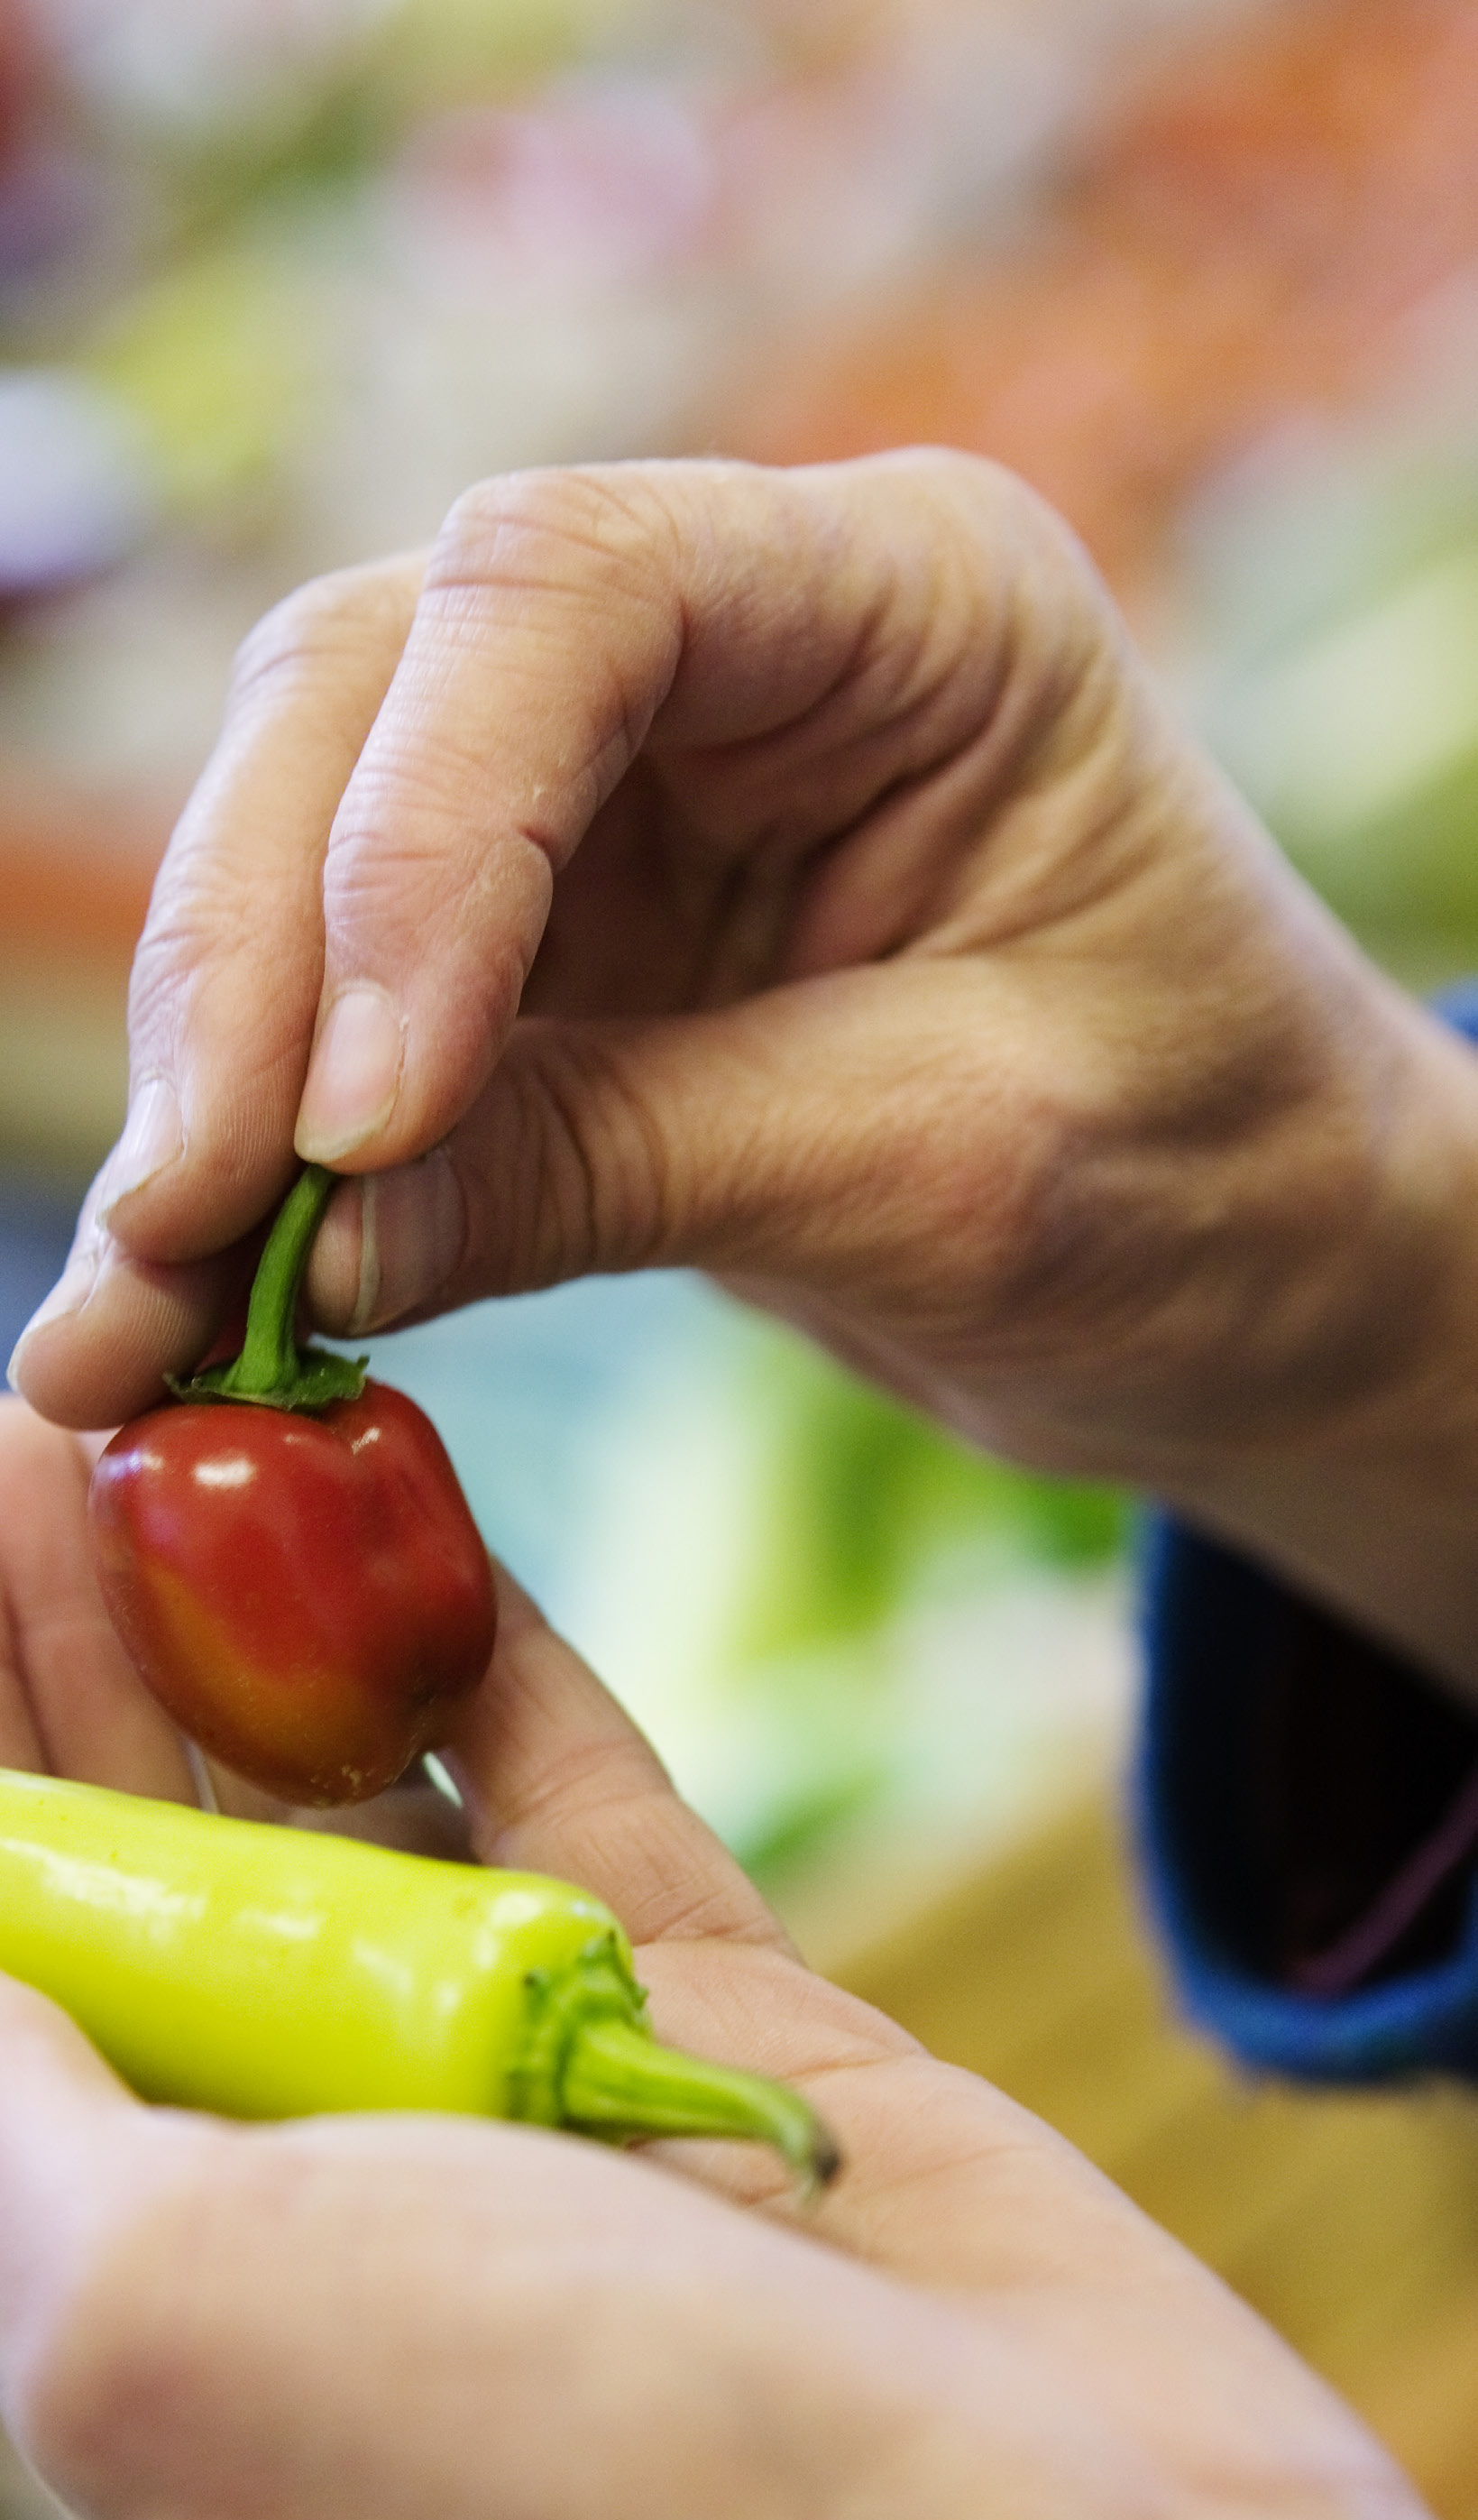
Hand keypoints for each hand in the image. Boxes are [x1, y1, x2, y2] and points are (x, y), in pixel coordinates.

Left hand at [0, 1397, 1460, 2519]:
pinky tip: (426, 1503)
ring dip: (265, 1621)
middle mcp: (324, 2176)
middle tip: (46, 1427)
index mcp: (159, 2281)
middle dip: (79, 1653)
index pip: (16, 1961)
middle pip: (160, 1865)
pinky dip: (495, 1645)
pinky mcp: (715, 2013)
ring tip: (204, 1429)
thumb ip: (29, 2117)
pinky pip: (576, 1785)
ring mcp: (526, 2083)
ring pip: (360, 1807)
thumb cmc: (557, 2489)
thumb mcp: (169, 2324)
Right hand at [15, 450, 1477, 1697]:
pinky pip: (341, 1013)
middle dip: (253, 969)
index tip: (357, 1115)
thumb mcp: (937, 1172)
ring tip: (136, 1309)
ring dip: (208, 1081)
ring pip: (305, 843)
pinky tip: (182, 1301)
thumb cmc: (1198, 1186)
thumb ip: (623, 1162)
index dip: (418, 838)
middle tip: (180, 1224)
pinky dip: (260, 1161)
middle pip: (374, 692)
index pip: (569, 592)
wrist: (1258, 1276)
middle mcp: (729, 642)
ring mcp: (616, 781)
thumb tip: (308, 1232)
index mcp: (904, 601)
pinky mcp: (547, 938)